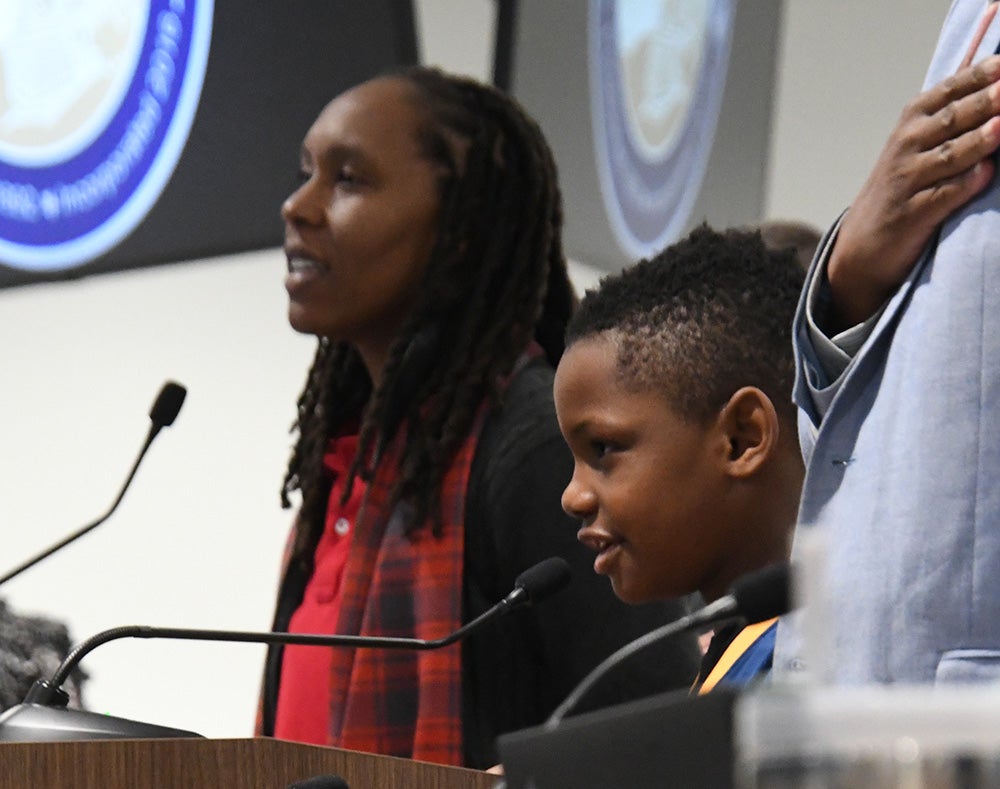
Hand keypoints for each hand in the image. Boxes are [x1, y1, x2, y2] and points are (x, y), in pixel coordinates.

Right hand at [827, 51, 999, 328]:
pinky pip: (943, 196)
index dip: (982, 75)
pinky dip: (965, 184)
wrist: (861, 243)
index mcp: (912, 121)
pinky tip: (985, 173)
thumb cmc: (901, 187)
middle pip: (954, 118)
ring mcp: (907, 180)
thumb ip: (953, 111)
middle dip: (987, 101)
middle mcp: (907, 146)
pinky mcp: (913, 214)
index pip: (951, 90)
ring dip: (980, 140)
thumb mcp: (917, 143)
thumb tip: (995, 73)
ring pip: (950, 155)